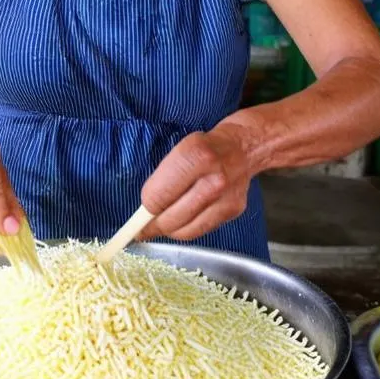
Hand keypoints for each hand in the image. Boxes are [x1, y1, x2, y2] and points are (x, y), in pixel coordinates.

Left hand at [139, 123, 254, 241]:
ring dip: (169, 230)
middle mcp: (213, 179)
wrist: (243, 147)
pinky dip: (188, 228)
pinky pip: (201, 230)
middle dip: (153, 226)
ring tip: (163, 223)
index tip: (136, 218)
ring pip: (185, 231)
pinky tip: (184, 219)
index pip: (158, 197)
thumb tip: (144, 213)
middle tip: (144, 228)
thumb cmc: (204, 147)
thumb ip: (162, 181)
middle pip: (171, 219)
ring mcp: (226, 198)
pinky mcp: (234, 211)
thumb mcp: (178, 151)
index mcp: (195, 157)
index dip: (144, 211)